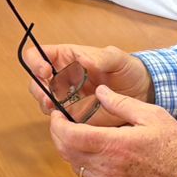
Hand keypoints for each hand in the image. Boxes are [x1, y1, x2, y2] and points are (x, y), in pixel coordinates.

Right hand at [22, 42, 151, 124]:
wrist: (140, 94)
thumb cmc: (128, 70)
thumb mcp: (118, 59)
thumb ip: (101, 57)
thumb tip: (83, 58)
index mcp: (66, 57)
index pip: (38, 55)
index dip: (36, 62)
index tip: (46, 71)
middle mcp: (61, 77)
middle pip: (36, 81)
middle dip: (39, 89)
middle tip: (50, 97)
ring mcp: (65, 97)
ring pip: (44, 101)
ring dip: (46, 105)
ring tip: (57, 108)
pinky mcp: (73, 115)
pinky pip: (58, 119)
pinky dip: (59, 121)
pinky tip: (68, 120)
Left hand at [48, 86, 176, 176]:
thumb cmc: (176, 148)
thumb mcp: (153, 116)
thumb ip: (122, 103)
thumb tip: (100, 91)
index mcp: (114, 145)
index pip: (70, 136)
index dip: (57, 124)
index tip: (57, 114)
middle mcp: (107, 168)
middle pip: (67, 152)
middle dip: (59, 136)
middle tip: (63, 122)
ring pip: (76, 167)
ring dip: (73, 151)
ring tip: (82, 136)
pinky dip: (87, 165)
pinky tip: (99, 155)